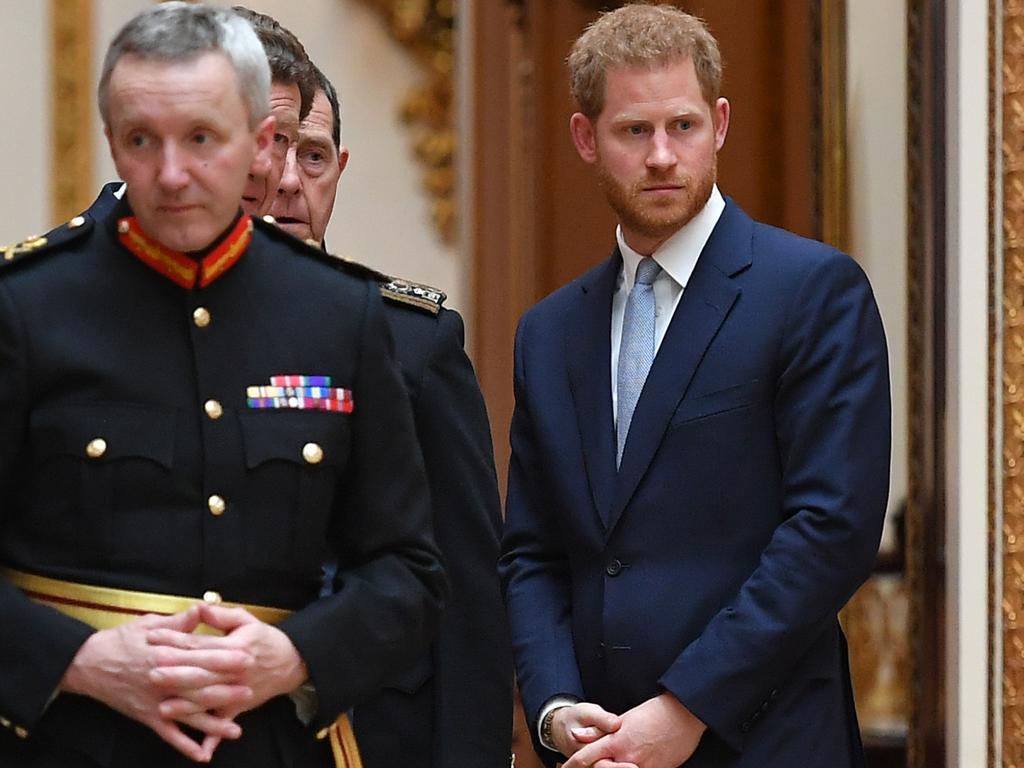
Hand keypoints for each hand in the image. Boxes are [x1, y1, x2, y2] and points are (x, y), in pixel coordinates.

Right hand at [59, 607, 245, 762]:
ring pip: (188, 715)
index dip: (225, 658)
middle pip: (198, 686)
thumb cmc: (120, 640)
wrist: (87, 664)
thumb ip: (178, 622)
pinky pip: (168, 734)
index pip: (201, 657)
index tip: (247, 657)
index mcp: (166, 654)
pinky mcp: (146, 716)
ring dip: (212, 723)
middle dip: (225, 690)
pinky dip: (184, 745)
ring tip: (235, 728)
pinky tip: (202, 754)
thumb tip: (200, 609)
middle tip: (250, 691)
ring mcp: (155, 701)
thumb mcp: (149, 624)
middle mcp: (163, 679)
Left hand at [147, 603, 307, 722]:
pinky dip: (214, 737)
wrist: (291, 662)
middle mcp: (236, 671)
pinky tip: (200, 750)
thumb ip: (221, 615)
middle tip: (151, 671)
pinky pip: (225, 723)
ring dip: (186, 706)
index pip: (200, 643)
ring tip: (162, 706)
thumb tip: (198, 607)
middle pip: (202, 673)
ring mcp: (238, 691)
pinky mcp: (240, 706)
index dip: (176, 640)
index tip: (153, 636)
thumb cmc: (264, 638)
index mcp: (236, 646)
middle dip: (176, 673)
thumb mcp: (245, 619)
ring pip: (209, 700)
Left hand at [562, 693, 705, 767]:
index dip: (571, 765)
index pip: (585, 757)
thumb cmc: (653, 713)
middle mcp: (626, 758)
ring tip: (617, 760)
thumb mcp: (623, 719)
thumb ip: (598, 731)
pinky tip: (631, 763)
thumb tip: (577, 735)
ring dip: (613, 767)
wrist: (683, 717)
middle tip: (588, 765)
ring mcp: (642, 767)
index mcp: (615, 742)